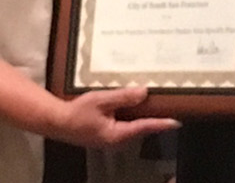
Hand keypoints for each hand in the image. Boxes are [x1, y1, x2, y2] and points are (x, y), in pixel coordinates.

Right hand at [50, 86, 178, 147]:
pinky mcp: (107, 137)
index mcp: (117, 135)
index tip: (177, 122)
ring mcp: (111, 141)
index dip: (161, 124)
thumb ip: (123, 97)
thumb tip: (144, 92)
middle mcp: (117, 142)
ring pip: (134, 130)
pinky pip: (126, 128)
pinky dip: (133, 119)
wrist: (57, 122)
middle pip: (142, 130)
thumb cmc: (78, 111)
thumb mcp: (101, 100)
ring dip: (144, 119)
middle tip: (170, 108)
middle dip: (155, 120)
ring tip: (157, 106)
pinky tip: (136, 108)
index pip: (144, 127)